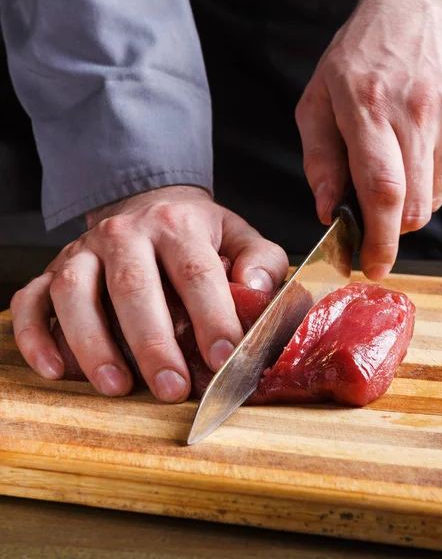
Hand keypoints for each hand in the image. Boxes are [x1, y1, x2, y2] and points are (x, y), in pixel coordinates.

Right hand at [10, 186, 287, 401]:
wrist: (147, 204)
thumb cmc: (195, 232)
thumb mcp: (238, 235)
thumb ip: (260, 260)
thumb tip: (256, 290)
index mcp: (177, 225)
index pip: (195, 272)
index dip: (212, 317)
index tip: (224, 359)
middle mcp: (125, 234)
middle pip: (133, 287)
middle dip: (153, 343)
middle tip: (172, 388)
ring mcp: (83, 251)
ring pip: (75, 293)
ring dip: (93, 343)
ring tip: (117, 386)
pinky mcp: (53, 269)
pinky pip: (32, 300)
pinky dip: (37, 336)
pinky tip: (55, 370)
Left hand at [296, 0, 441, 279]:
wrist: (425, 8)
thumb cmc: (361, 57)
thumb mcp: (319, 99)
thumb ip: (319, 159)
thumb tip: (328, 211)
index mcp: (368, 107)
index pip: (382, 191)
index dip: (380, 241)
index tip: (373, 268)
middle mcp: (418, 113)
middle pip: (413, 207)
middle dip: (392, 226)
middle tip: (376, 211)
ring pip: (434, 199)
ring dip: (411, 198)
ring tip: (398, 157)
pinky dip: (432, 176)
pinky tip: (421, 142)